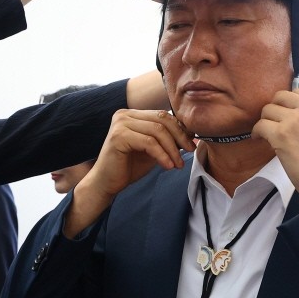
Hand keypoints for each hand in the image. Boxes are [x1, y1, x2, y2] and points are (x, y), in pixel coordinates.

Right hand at [64, 109, 195, 236]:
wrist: (106, 183)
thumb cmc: (128, 167)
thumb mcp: (152, 149)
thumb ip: (166, 139)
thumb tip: (191, 132)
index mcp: (132, 114)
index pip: (162, 115)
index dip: (180, 129)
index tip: (191, 143)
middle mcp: (124, 114)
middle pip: (162, 119)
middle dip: (179, 136)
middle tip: (189, 151)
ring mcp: (120, 124)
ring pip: (157, 131)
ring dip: (172, 149)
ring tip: (178, 164)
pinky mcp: (119, 136)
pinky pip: (149, 143)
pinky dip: (162, 155)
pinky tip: (167, 166)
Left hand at [252, 87, 298, 203]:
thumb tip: (290, 111)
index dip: (288, 103)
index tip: (284, 114)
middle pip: (280, 96)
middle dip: (274, 109)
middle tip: (273, 122)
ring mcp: (295, 120)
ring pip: (267, 110)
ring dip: (265, 121)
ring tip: (268, 134)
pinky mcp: (281, 134)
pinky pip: (260, 125)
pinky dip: (256, 132)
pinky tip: (259, 139)